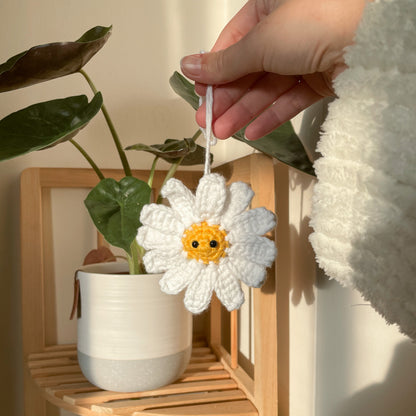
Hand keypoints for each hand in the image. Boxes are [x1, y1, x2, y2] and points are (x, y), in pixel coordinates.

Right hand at [180, 0, 367, 139]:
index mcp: (268, 8)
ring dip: (243, 112)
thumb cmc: (316, 22)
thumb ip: (225, 62)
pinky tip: (252, 132)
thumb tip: (190, 65)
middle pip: (248, 71)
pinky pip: (289, 99)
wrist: (370, 41)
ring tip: (223, 132)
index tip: (200, 94)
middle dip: (227, 99)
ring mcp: (304, 56)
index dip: (215, 72)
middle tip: (208, 122)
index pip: (233, 44)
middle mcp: (286, 31)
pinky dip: (271, 116)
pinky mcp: (320, 79)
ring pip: (267, 88)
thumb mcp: (259, 42)